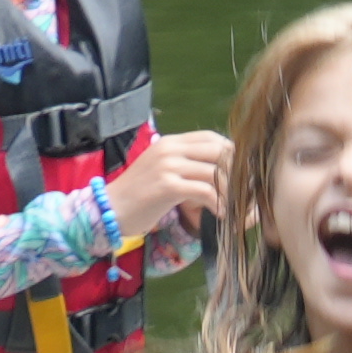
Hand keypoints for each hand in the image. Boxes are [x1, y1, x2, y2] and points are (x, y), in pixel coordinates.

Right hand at [111, 129, 232, 251]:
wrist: (108, 210)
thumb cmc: (137, 196)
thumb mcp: (161, 172)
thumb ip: (184, 166)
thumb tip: (215, 172)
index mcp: (170, 143)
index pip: (211, 138)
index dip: (231, 153)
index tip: (239, 173)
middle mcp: (170, 149)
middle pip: (218, 151)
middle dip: (236, 172)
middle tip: (243, 192)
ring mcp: (168, 166)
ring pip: (215, 171)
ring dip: (230, 192)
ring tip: (234, 206)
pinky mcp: (167, 186)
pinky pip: (204, 191)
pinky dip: (218, 203)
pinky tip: (220, 215)